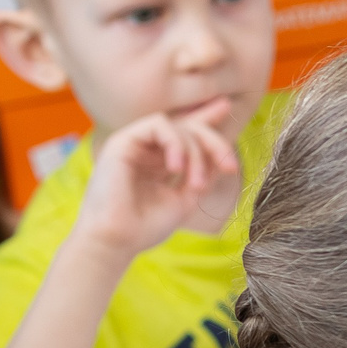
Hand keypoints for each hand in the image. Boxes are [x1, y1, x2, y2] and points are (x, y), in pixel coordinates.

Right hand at [74, 101, 238, 260]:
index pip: (185, 133)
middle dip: (214, 141)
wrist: (116, 241)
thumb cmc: (145, 226)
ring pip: (177, 126)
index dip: (206, 118)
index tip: (227, 107)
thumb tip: (223, 154)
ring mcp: (134, 144)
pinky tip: (176, 168)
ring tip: (195, 184)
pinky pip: (159, 125)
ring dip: (196, 153)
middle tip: (230, 165)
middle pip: (187, 127)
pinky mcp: (122, 141)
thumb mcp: (186, 198)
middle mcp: (147, 150)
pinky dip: (175, 143)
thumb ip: (203, 174)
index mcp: (159, 162)